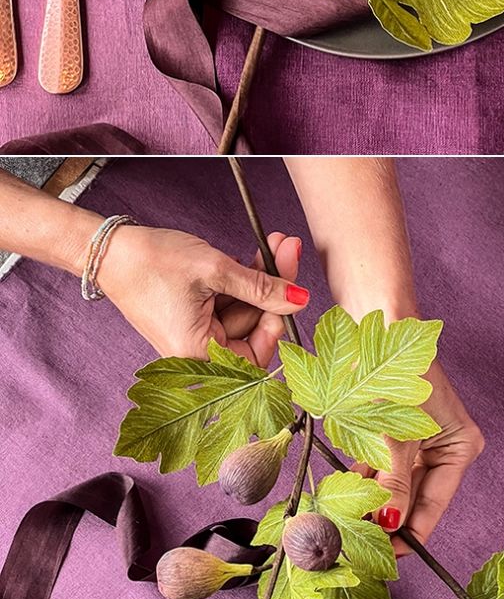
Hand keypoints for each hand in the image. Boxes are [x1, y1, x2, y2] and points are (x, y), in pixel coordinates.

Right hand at [95, 225, 309, 360]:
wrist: (109, 250)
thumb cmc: (150, 263)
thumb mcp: (215, 270)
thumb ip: (261, 287)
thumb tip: (300, 298)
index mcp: (198, 355)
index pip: (256, 354)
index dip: (276, 321)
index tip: (290, 288)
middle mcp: (196, 353)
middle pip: (251, 328)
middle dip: (272, 288)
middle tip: (286, 248)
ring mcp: (194, 334)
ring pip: (241, 312)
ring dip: (259, 278)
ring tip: (273, 243)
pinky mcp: (192, 317)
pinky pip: (225, 305)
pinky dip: (239, 282)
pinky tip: (251, 256)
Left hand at [358, 359, 483, 553]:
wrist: (376, 320)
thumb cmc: (397, 370)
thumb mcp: (395, 434)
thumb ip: (393, 482)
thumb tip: (390, 524)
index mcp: (460, 446)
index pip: (434, 504)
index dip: (411, 534)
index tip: (388, 559)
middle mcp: (442, 445)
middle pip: (413, 496)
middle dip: (387, 517)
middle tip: (359, 544)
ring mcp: (416, 438)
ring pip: (392, 482)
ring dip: (371, 499)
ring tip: (347, 522)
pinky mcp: (391, 429)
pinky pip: (378, 464)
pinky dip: (362, 477)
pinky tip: (343, 492)